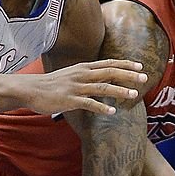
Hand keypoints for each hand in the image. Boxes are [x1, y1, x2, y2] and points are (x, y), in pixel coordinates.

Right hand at [21, 59, 145, 114]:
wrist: (29, 89)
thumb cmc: (51, 84)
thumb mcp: (71, 75)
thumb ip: (86, 77)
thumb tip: (101, 81)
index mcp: (83, 68)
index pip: (109, 63)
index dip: (125, 64)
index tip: (140, 66)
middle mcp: (82, 74)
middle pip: (110, 72)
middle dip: (128, 74)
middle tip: (144, 77)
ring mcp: (76, 87)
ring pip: (103, 87)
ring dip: (120, 90)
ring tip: (134, 95)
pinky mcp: (69, 100)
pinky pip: (88, 103)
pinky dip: (101, 107)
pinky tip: (112, 111)